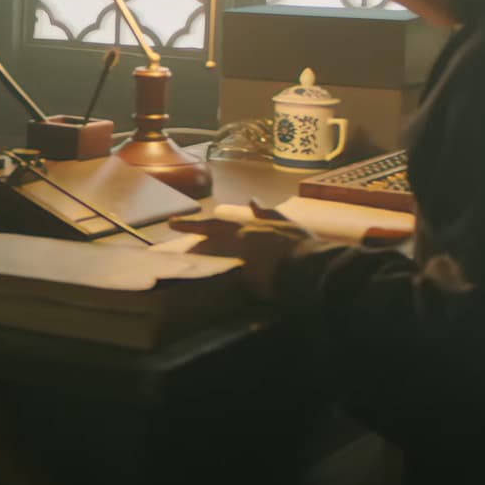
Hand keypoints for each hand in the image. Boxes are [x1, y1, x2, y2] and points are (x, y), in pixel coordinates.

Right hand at [168, 217, 312, 299]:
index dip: (189, 231)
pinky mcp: (287, 224)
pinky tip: (254, 201)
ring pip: (242, 217)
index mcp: (236, 241)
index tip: (171, 227)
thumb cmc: (278, 280)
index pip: (206, 236)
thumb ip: (239, 273)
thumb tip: (232, 269)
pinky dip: (260, 209)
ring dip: (227, 218)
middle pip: (218, 224)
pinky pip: (270, 214)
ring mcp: (268, 224)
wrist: (313, 269)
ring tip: (214, 215)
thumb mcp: (253, 282)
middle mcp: (248, 228)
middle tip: (178, 221)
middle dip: (197, 225)